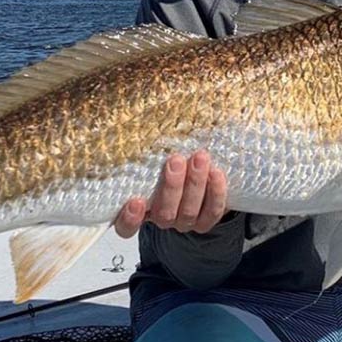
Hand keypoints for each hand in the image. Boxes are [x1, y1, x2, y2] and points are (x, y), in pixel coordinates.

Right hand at [114, 150, 228, 237]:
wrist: (198, 175)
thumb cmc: (168, 163)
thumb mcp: (153, 157)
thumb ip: (147, 150)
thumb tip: (141, 116)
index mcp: (140, 208)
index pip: (125, 226)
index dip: (129, 219)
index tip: (136, 200)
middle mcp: (160, 218)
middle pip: (164, 214)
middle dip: (172, 186)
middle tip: (175, 160)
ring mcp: (184, 222)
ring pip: (188, 212)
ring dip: (194, 183)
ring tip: (199, 158)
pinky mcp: (206, 220)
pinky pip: (212, 212)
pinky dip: (215, 192)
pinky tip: (216, 173)